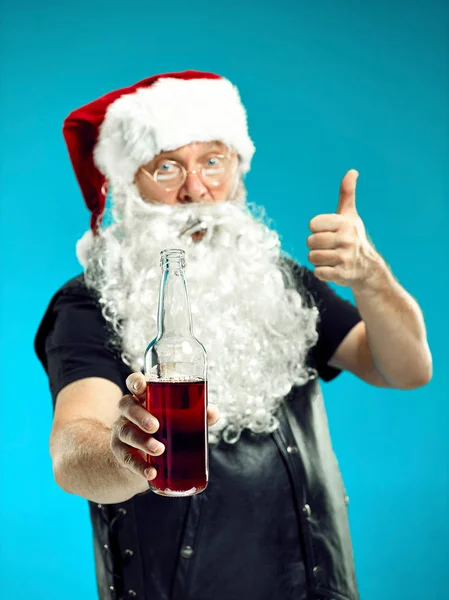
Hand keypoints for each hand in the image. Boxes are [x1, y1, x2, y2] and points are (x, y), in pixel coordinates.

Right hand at [111, 372, 219, 480]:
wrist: (140, 460)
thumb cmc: (163, 430)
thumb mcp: (177, 420)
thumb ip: (195, 414)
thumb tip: (212, 413)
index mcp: (143, 398)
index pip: (134, 383)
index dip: (136, 382)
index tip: (142, 387)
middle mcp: (129, 412)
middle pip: (127, 406)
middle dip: (140, 415)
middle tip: (156, 426)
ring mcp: (122, 432)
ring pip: (126, 432)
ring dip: (142, 441)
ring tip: (159, 450)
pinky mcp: (121, 453)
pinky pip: (127, 458)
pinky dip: (140, 466)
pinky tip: (151, 472)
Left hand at [307, 169, 381, 290]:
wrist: (367, 268)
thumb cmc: (353, 237)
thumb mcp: (350, 215)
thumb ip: (347, 194)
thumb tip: (352, 171)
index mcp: (345, 223)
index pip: (313, 224)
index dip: (317, 230)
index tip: (329, 232)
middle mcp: (346, 239)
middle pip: (310, 242)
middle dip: (316, 246)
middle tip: (330, 248)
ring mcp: (345, 257)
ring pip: (312, 257)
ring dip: (319, 260)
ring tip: (332, 258)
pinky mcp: (342, 274)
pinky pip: (318, 272)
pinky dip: (322, 272)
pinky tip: (334, 269)